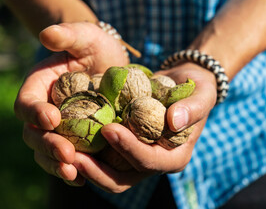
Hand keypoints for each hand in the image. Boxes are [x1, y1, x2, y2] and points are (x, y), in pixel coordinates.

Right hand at [15, 22, 128, 184]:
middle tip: (67, 155)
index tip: (52, 118)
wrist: (111, 63)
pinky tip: (84, 179)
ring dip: (57, 165)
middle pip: (33, 134)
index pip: (26, 104)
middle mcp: (43, 110)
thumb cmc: (95, 46)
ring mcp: (58, 129)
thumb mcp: (85, 36)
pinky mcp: (74, 140)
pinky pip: (67, 159)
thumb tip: (47, 35)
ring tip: (73, 173)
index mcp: (38, 87)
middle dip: (47, 146)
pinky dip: (72, 171)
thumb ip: (67, 35)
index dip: (34, 113)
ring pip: (46, 152)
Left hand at [73, 62, 216, 192]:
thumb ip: (193, 108)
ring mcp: (135, 158)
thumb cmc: (197, 90)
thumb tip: (174, 121)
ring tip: (62, 151)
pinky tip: (67, 139)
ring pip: (106, 173)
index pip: (150, 161)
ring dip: (85, 166)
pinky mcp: (122, 148)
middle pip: (121, 180)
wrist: (182, 84)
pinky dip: (85, 151)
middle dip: (97, 171)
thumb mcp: (202, 94)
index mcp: (173, 157)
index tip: (109, 129)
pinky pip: (101, 156)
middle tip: (73, 155)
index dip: (129, 149)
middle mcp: (152, 163)